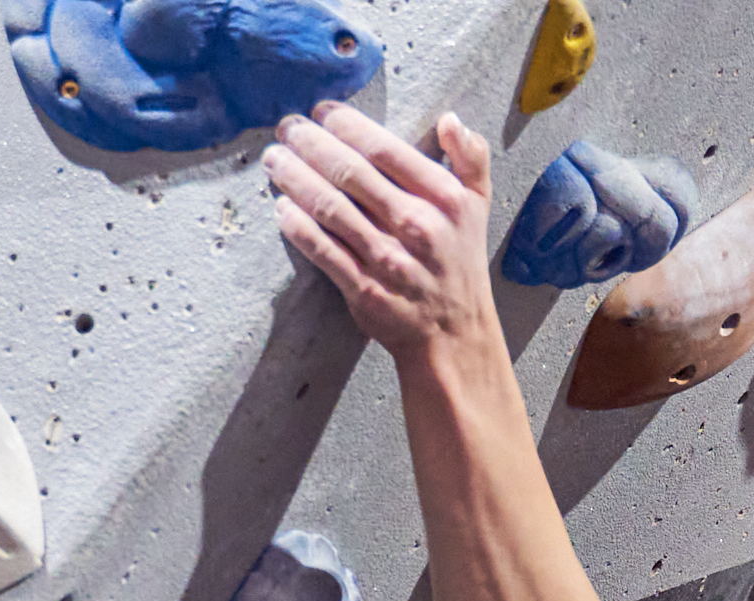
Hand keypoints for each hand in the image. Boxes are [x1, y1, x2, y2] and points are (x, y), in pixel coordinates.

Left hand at [265, 104, 498, 360]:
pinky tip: (281, 207)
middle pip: (350, 172)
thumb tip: (449, 119)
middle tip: (287, 127)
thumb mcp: (478, 207)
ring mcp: (387, 259)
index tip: (322, 111)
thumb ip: (471, 158)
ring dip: (295, 178)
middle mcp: (416, 225)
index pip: (384, 149)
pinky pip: (322, 250)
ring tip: (275, 160)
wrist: (454, 336)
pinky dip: (298, 226)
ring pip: (329, 207)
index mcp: (442, 198)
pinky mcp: (363, 289)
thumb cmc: (460, 264)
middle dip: (310, 144)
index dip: (346, 124)